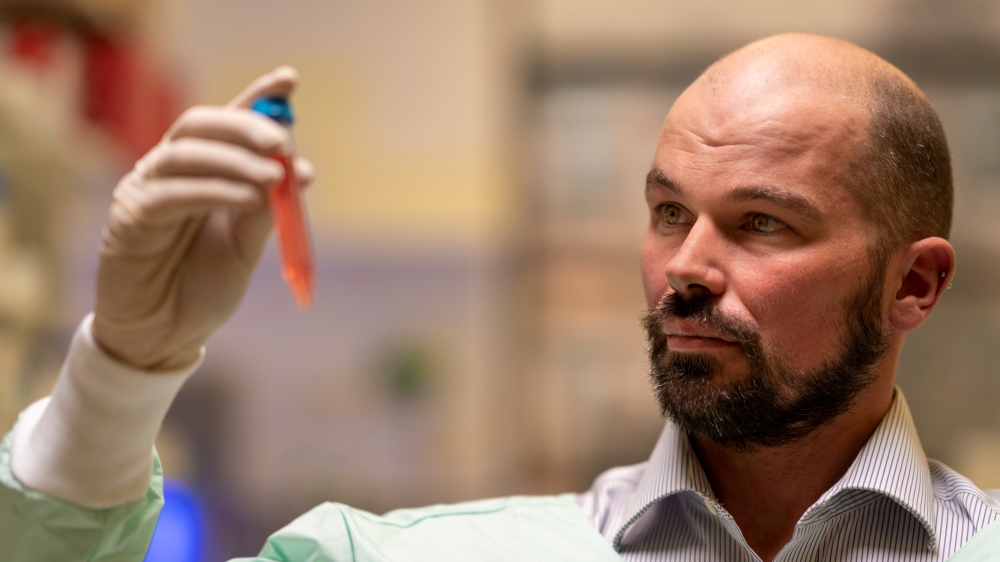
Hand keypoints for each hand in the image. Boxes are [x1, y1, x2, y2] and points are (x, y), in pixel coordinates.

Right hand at [92, 66, 314, 369]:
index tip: (289, 79)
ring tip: (270, 176)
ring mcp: (145, 189)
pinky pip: (170, 193)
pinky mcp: (129, 216)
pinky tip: (245, 199)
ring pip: (184, 153)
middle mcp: (170, 170)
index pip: (228, 122)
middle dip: (244, 126)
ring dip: (233, 160)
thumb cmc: (204, 287)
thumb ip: (265, 208)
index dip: (257, 97)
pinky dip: (212, 191)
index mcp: (203, 170)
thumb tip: (299, 170)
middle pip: (200, 124)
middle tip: (282, 142)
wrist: (166, 335)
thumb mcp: (247, 246)